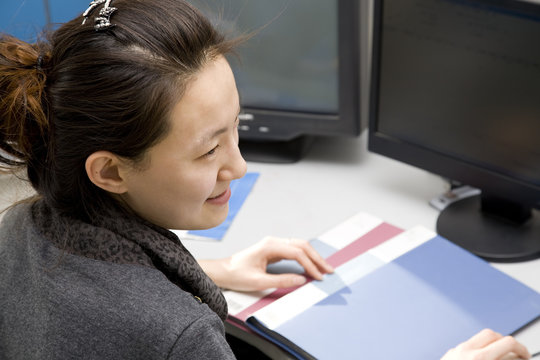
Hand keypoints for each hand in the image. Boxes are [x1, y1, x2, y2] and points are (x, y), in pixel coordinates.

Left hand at [199, 236, 333, 291]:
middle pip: (302, 246)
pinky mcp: (274, 250)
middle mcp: (273, 242)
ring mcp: (274, 244)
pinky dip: (306, 257)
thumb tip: (301, 279)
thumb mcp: (258, 281)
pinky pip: (294, 250)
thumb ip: (281, 280)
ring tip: (324, 268)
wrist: (224, 271)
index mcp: (269, 246)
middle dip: (317, 258)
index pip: (297, 253)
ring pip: (300, 246)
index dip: (310, 265)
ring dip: (313, 257)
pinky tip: (312, 265)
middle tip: (329, 271)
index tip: (319, 276)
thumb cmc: (237, 275)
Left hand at [441, 329, 529, 359]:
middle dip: (504, 341)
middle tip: (513, 352)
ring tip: (498, 355)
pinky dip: (476, 349)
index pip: (507, 343)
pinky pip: (465, 346)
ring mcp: (454, 351)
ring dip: (490, 344)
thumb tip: (510, 358)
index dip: (521, 348)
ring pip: (476, 338)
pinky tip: (480, 358)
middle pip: (491, 334)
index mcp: (479, 358)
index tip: (524, 354)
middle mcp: (465, 351)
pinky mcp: (448, 354)